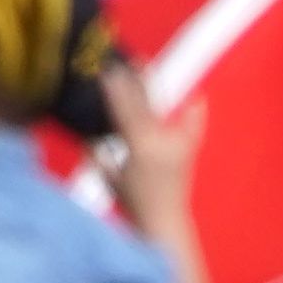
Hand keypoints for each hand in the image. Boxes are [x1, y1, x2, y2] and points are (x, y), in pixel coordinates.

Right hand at [101, 75, 200, 272]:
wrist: (164, 220)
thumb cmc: (132, 201)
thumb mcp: (107, 174)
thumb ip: (96, 150)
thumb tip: (86, 130)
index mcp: (137, 145)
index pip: (123, 108)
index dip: (114, 88)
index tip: (106, 70)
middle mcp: (159, 141)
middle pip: (143, 103)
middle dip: (131, 81)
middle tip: (123, 61)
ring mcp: (177, 144)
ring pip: (161, 108)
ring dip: (152, 87)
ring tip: (145, 66)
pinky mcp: (188, 150)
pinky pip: (192, 125)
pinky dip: (193, 112)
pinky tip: (196, 97)